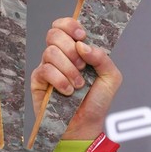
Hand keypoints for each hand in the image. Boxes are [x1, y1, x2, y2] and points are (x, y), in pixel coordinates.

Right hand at [30, 17, 121, 139]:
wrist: (85, 126)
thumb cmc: (98, 101)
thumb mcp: (111, 77)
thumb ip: (102, 58)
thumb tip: (83, 46)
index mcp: (78, 49)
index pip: (65, 25)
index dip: (70, 25)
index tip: (82, 36)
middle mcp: (61, 55)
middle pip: (54, 34)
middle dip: (70, 49)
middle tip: (82, 66)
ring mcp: (48, 67)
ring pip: (50, 52)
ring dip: (68, 69)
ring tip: (78, 85)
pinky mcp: (38, 81)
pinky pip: (45, 70)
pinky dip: (60, 80)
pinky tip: (68, 91)